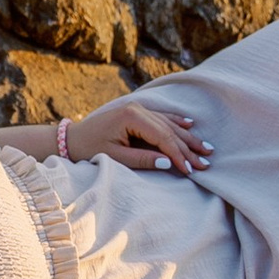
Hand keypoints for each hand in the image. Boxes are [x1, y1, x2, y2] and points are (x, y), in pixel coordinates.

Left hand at [69, 94, 211, 175]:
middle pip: (170, 130)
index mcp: (132, 117)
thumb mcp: (115, 157)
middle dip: (189, 148)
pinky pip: (162, 117)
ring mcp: (138, 109)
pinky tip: (190, 125)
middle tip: (207, 162)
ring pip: (169, 124)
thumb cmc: (89, 149)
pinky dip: (177, 122)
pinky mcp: (137, 112)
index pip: (163, 137)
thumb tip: (169, 162)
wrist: (72, 139)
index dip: (179, 155)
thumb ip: (142, 159)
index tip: (191, 170)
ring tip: (206, 149)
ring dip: (188, 137)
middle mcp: (138, 109)